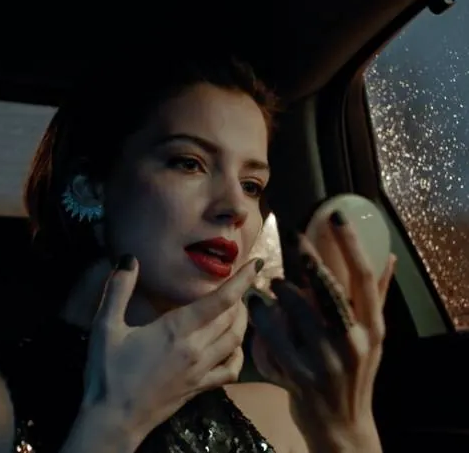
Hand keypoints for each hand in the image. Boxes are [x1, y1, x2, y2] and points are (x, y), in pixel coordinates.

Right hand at [80, 254, 261, 445]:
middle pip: (233, 318)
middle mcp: (196, 349)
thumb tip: (129, 259)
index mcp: (176, 330)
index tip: (256, 263)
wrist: (114, 419)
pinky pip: (230, 369)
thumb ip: (118, 290)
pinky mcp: (199, 388)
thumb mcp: (105, 327)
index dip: (242, 280)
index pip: (220, 300)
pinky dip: (238, 353)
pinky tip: (233, 345)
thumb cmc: (108, 372)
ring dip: (242, 320)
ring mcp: (201, 371)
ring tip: (238, 306)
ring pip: (235, 340)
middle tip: (239, 281)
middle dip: (241, 295)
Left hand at [250, 212, 395, 451]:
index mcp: (372, 327)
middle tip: (293, 236)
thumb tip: (386, 256)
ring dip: (281, 289)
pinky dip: (262, 316)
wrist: (341, 425)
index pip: (364, 278)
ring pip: (298, 311)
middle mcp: (353, 342)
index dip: (350, 243)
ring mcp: (326, 361)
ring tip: (270, 280)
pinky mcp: (299, 376)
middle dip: (310, 260)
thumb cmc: (355, 372)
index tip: (335, 215)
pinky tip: (254, 304)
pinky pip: (274, 337)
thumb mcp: (373, 337)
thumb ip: (375, 296)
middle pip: (330, 290)